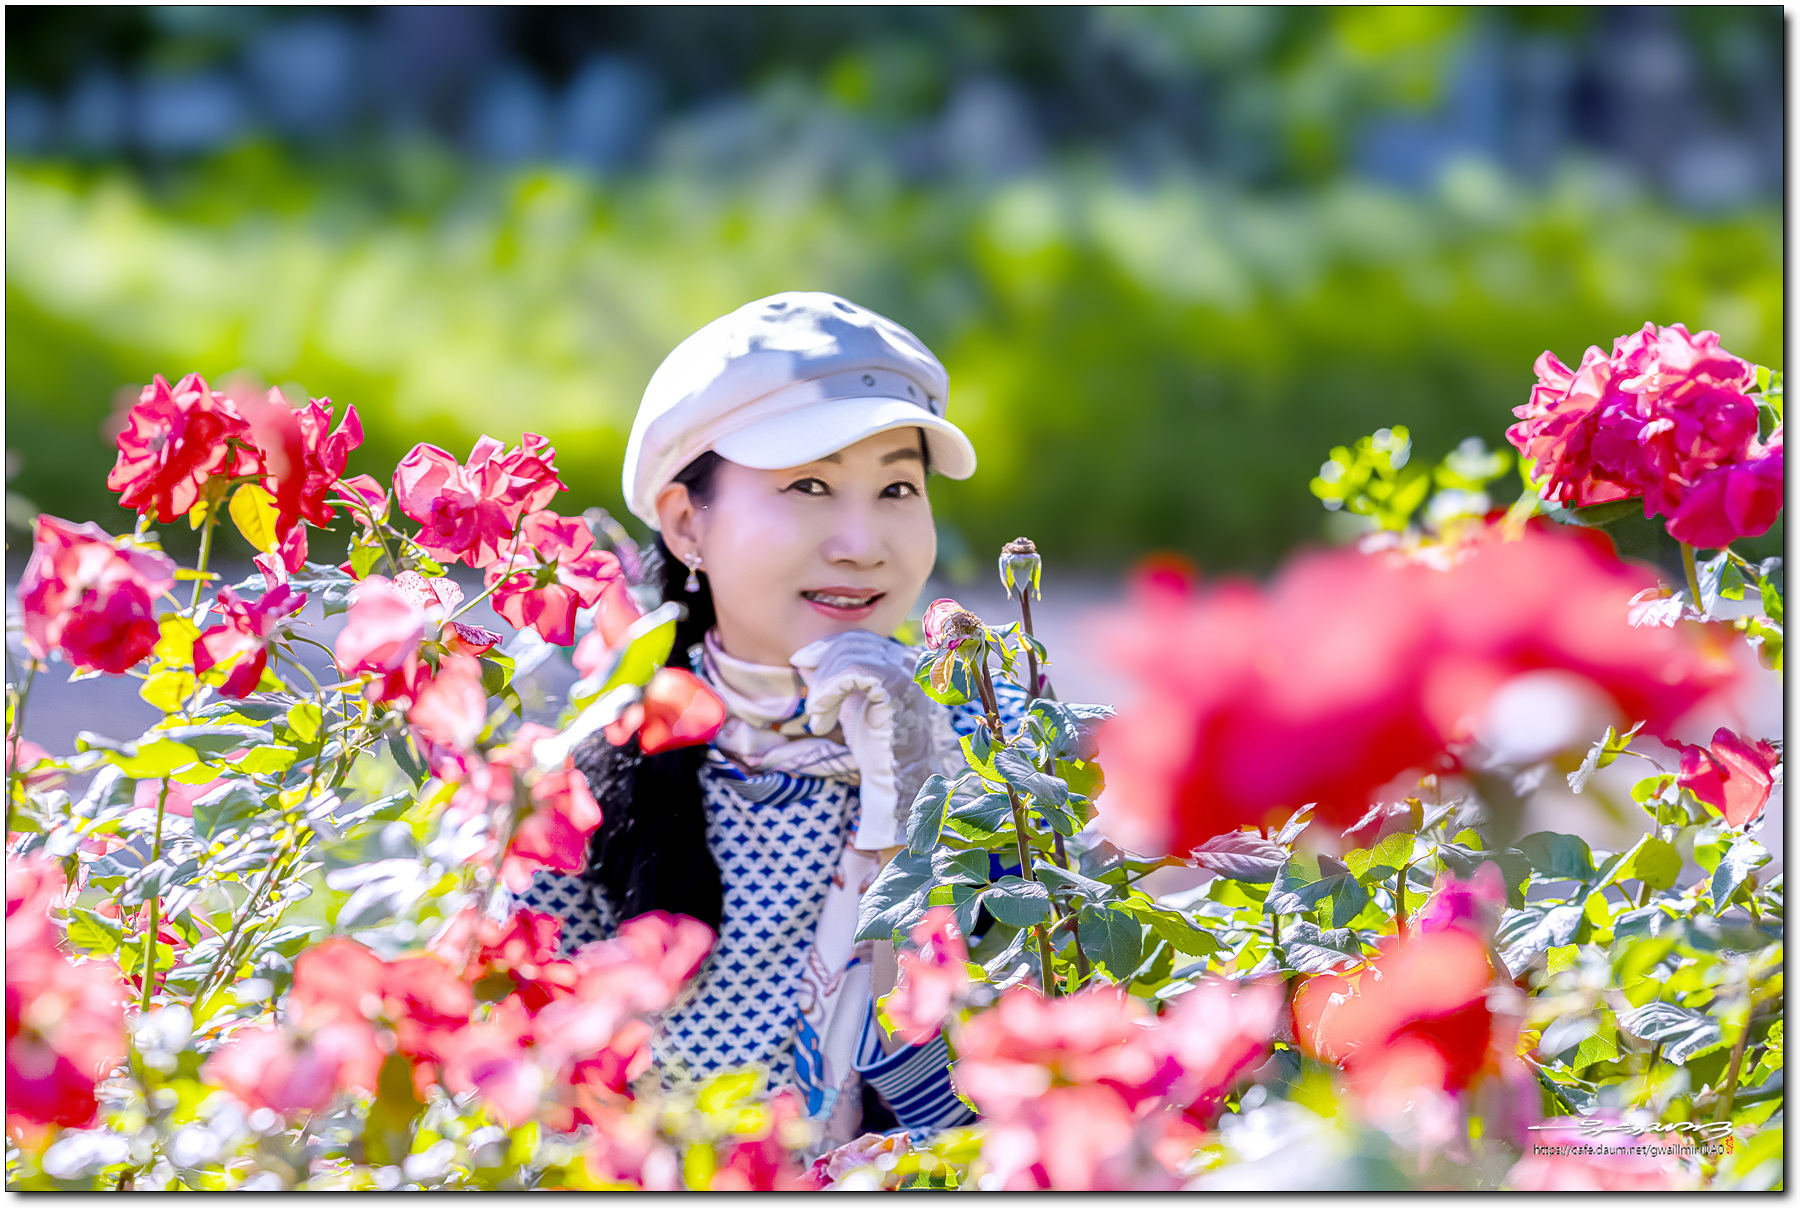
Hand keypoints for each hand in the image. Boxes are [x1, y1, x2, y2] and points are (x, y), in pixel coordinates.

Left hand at [791, 629, 949, 850]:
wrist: (891, 774)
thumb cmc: (872, 740)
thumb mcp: (847, 700)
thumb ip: (831, 677)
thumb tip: (803, 656)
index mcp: (899, 659)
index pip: (857, 638)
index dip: (825, 647)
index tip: (799, 662)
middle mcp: (906, 659)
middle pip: (851, 644)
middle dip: (821, 670)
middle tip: (812, 706)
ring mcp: (904, 670)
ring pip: (848, 657)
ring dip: (822, 686)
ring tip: (816, 716)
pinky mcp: (896, 686)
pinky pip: (851, 673)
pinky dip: (827, 692)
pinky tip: (821, 717)